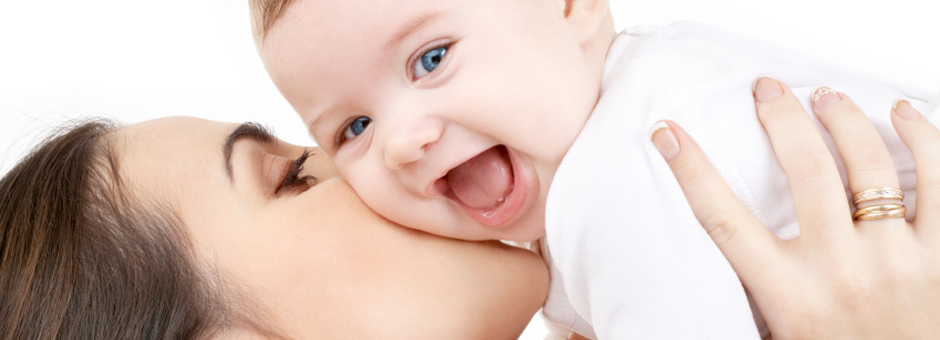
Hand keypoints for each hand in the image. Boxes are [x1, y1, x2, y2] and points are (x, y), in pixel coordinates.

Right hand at [650, 78, 939, 338]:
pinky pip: (938, 182)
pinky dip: (922, 139)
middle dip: (781, 117)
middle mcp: (839, 270)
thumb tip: (717, 259)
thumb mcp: (779, 335)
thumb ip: (757, 291)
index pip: (724, 219)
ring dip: (843, 118)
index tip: (669, 133)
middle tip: (768, 90)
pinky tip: (904, 115)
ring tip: (826, 96)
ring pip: (868, 164)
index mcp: (789, 295)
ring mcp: (896, 259)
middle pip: (804, 170)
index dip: (691, 170)